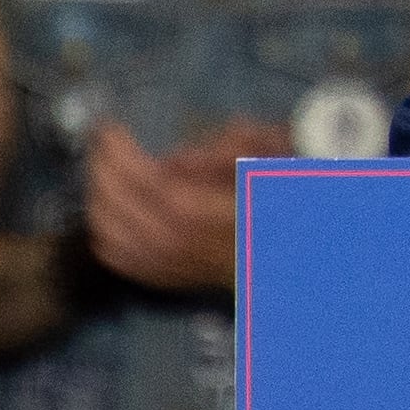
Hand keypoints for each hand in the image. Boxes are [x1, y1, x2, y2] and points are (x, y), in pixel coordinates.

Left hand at [84, 119, 286, 293]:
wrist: (307, 232)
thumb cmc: (297, 177)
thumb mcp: (277, 150)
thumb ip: (231, 150)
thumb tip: (174, 161)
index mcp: (246, 218)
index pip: (171, 199)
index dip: (132, 165)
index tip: (113, 131)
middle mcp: (217, 254)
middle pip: (141, 225)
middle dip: (109, 179)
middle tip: (101, 143)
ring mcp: (197, 271)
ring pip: (129, 249)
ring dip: (102, 206)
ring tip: (102, 169)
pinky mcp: (184, 279)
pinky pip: (131, 266)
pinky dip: (107, 237)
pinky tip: (106, 210)